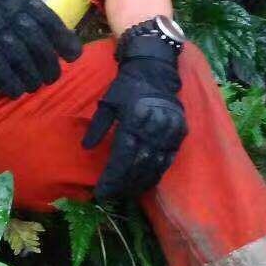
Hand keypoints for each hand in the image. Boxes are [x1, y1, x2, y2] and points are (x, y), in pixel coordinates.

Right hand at [0, 0, 81, 96]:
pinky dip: (6, 78)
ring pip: (14, 51)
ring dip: (28, 74)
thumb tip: (65, 42)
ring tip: (35, 86)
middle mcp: (4, 5)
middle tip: (53, 77)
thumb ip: (33, 13)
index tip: (73, 56)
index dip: (62, 38)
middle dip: (46, 61)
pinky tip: (15, 90)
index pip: (45, 17)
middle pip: (32, 36)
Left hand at [81, 32, 186, 197]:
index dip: (112, 177)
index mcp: (134, 119)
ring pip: (155, 166)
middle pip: (138, 165)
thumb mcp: (108, 102)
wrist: (156, 69)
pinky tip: (146, 182)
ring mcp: (170, 131)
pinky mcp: (180, 133)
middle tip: (111, 196)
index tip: (101, 191)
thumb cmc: (128, 86)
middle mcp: (154, 127)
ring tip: (126, 194)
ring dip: (139, 183)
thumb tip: (86, 148)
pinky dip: (156, 173)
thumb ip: (98, 126)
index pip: (122, 156)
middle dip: (123, 184)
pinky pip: (168, 160)